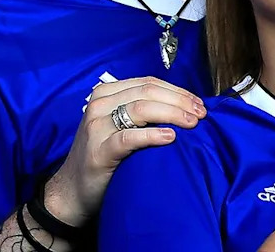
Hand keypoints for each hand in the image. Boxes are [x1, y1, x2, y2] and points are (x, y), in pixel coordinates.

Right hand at [44, 77, 205, 225]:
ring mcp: (97, 126)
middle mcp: (100, 104)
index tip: (199, 103)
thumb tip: (183, 106)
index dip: (177, 91)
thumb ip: (141, 112)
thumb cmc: (104, 157)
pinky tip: (170, 137)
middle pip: (148, 93)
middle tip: (201, 114)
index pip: (149, 83)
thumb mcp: (119, 126)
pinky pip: (129, 137)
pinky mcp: (98, 150)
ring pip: (141, 109)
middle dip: (179, 101)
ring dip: (172, 114)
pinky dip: (152, 135)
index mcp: (107, 93)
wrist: (72, 191)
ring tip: (192, 124)